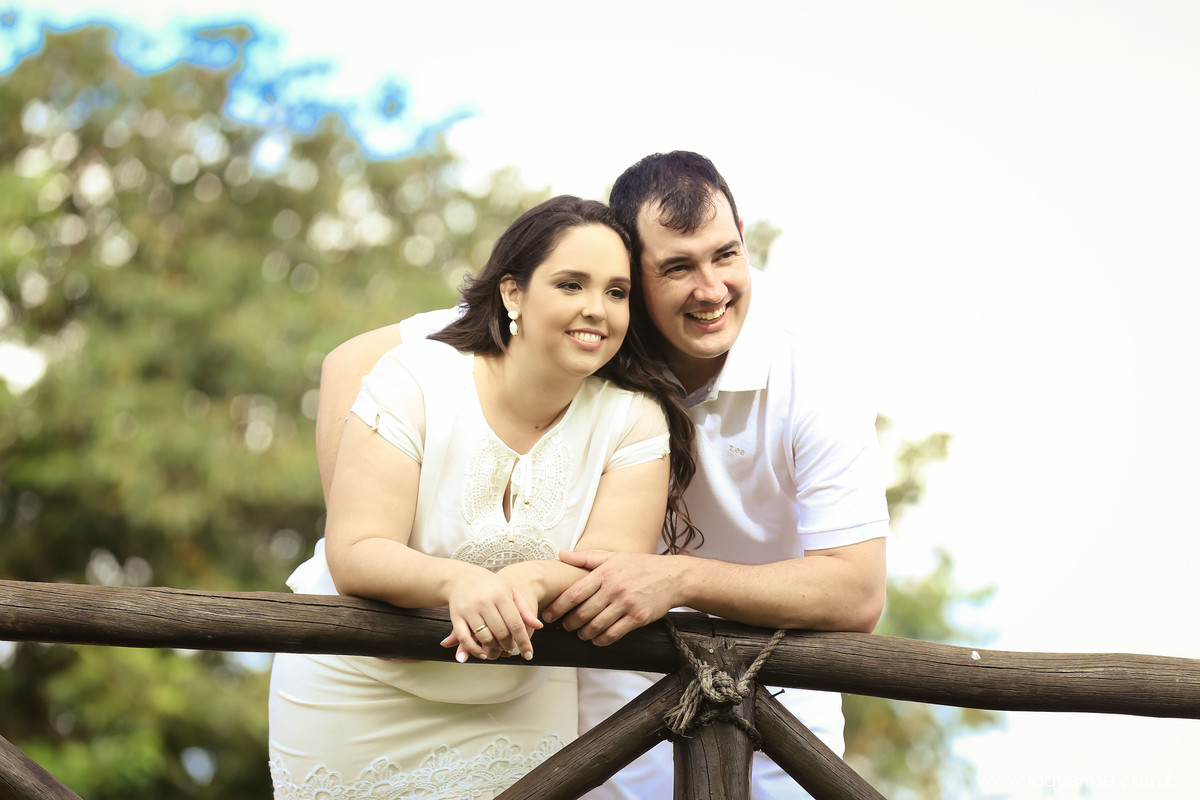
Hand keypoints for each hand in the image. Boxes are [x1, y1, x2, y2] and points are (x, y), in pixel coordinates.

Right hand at [440, 569, 542, 661]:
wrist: (462, 578)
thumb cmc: (490, 586)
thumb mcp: (510, 591)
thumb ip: (524, 609)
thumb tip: (538, 626)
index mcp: (501, 594)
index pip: (516, 624)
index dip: (523, 641)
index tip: (529, 654)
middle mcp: (484, 601)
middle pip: (501, 633)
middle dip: (508, 645)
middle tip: (511, 648)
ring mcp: (469, 609)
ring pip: (485, 638)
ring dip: (494, 648)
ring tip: (499, 647)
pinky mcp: (456, 617)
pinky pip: (465, 639)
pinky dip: (474, 650)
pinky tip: (482, 654)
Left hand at [542, 550, 679, 645]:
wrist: (673, 577)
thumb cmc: (641, 566)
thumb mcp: (614, 556)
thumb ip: (586, 558)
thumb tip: (561, 554)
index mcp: (605, 572)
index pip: (574, 593)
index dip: (559, 607)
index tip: (549, 615)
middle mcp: (614, 588)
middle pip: (583, 613)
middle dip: (570, 624)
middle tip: (566, 627)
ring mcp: (626, 604)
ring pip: (596, 626)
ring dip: (584, 634)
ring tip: (581, 633)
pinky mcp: (638, 617)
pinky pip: (613, 634)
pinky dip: (601, 640)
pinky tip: (598, 639)